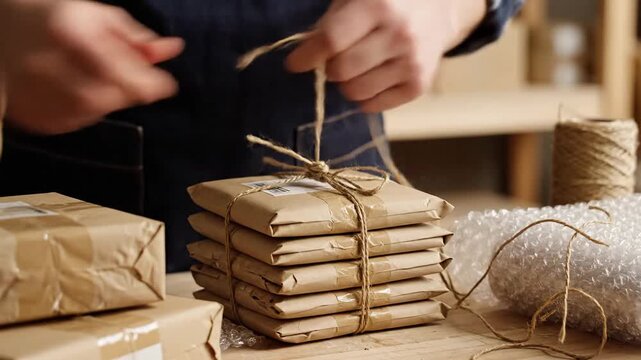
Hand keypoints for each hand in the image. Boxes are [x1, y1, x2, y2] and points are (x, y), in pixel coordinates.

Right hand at [0, 0, 183, 133]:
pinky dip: (85, 110)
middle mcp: (51, 66)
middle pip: (114, 96)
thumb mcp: (95, 16)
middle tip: (122, 77)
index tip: (166, 85)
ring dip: (107, 100)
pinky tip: (73, 91)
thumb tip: (173, 49)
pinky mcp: (33, 117)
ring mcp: (37, 95)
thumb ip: (135, 37)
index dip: (153, 83)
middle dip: (128, 90)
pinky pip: (76, 121)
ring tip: (90, 77)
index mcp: (70, 33)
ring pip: (96, 111)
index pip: (125, 73)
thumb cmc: (51, 18)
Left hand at [286, 0, 485, 112]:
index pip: (331, 40)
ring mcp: (411, 62)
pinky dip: (365, 97)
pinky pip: (375, 106)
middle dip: (330, 68)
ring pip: (356, 92)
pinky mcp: (419, 84)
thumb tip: (306, 54)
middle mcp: (398, 34)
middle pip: (341, 71)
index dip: (306, 56)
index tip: (293, 64)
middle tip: (337, 59)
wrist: (442, 8)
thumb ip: (331, 22)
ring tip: (357, 67)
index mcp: (378, 5)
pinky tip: (372, 77)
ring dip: (347, 84)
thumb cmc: (389, 0)